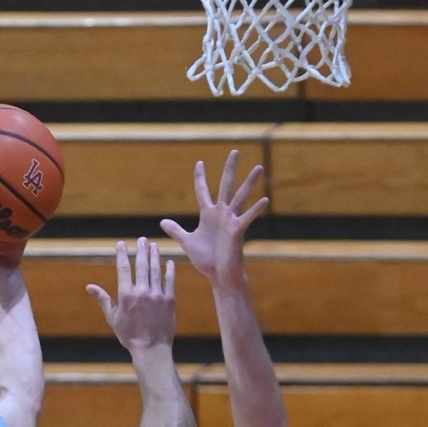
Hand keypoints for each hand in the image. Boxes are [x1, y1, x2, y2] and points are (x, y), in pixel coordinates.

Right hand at [88, 236, 175, 352]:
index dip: (122, 254)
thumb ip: (103, 299)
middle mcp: (142, 292)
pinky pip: (169, 281)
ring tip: (154, 246)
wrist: (151, 349)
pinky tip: (169, 262)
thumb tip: (89, 287)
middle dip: (141, 250)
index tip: (122, 243)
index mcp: (126, 295)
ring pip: (156, 270)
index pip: (123, 268)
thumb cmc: (129, 335)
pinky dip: (169, 270)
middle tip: (142, 240)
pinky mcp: (169, 301)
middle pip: (141, 265)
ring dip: (155, 256)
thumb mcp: (113, 318)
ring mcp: (157, 295)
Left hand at [160, 151, 269, 288]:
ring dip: (249, 182)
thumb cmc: (206, 260)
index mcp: (208, 214)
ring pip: (240, 196)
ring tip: (259, 167)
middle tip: (235, 150)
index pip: (202, 191)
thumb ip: (176, 230)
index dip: (200, 177)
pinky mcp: (237, 231)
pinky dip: (256, 209)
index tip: (199, 163)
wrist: (219, 276)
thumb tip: (162, 222)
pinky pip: (247, 217)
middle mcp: (221, 213)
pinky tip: (265, 199)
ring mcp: (231, 220)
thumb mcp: (187, 242)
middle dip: (229, 168)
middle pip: (225, 185)